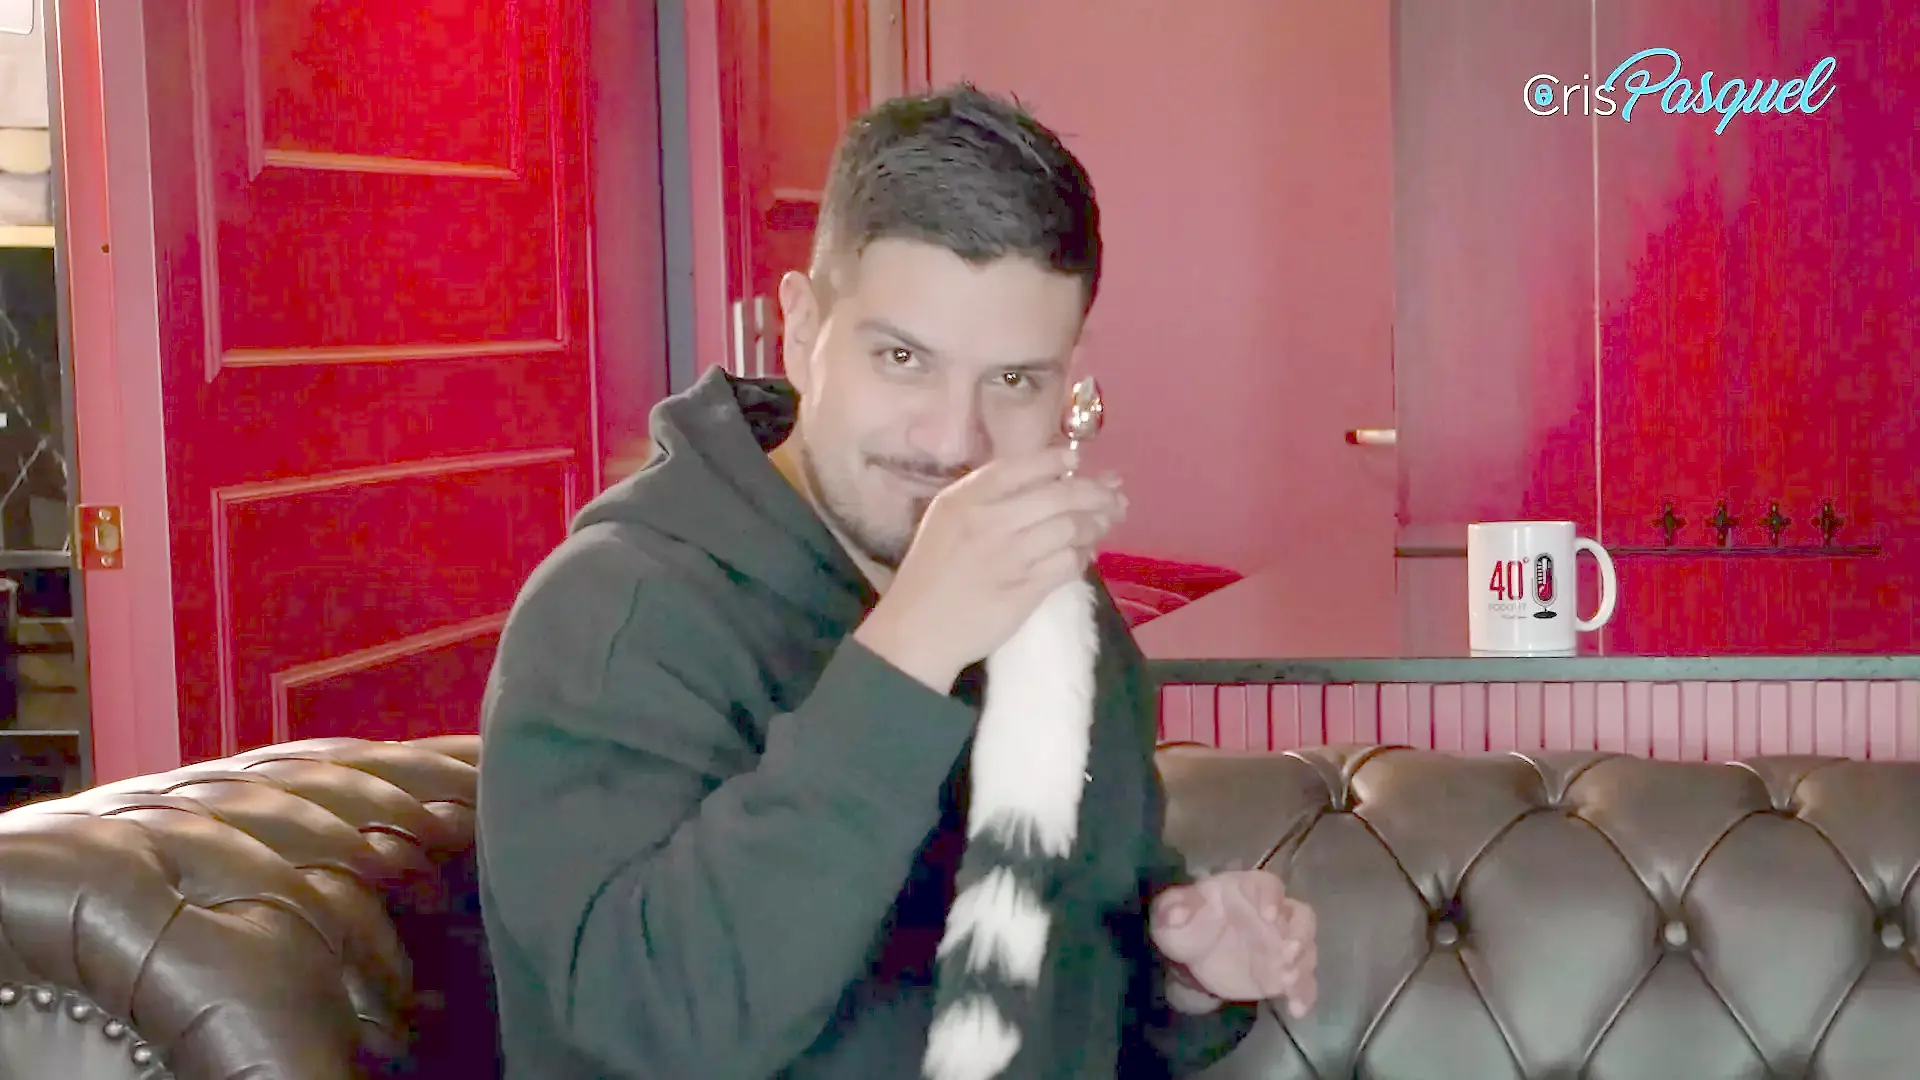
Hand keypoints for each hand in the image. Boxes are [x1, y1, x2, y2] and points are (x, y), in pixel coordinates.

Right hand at [854, 447, 1124, 689]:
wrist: (918, 630)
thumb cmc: (931, 573)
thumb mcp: (946, 520)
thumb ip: (985, 497)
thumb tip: (1043, 479)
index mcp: (964, 500)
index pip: (1020, 467)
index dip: (1055, 459)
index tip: (1076, 460)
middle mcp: (989, 522)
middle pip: (1058, 497)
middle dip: (1095, 494)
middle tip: (1114, 496)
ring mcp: (1010, 558)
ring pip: (1070, 529)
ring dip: (1095, 525)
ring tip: (1106, 522)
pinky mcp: (1025, 590)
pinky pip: (1068, 564)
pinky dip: (1083, 557)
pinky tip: (1085, 555)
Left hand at [1150, 870, 1316, 1018]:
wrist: (1196, 957)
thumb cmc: (1189, 924)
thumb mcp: (1173, 913)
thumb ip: (1174, 908)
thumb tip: (1175, 913)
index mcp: (1248, 891)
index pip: (1268, 886)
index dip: (1272, 898)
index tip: (1269, 915)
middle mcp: (1275, 914)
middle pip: (1300, 916)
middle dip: (1299, 933)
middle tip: (1288, 952)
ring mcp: (1283, 944)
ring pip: (1306, 949)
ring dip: (1302, 964)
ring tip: (1288, 981)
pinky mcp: (1284, 973)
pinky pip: (1303, 983)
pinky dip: (1303, 995)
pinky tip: (1296, 1009)